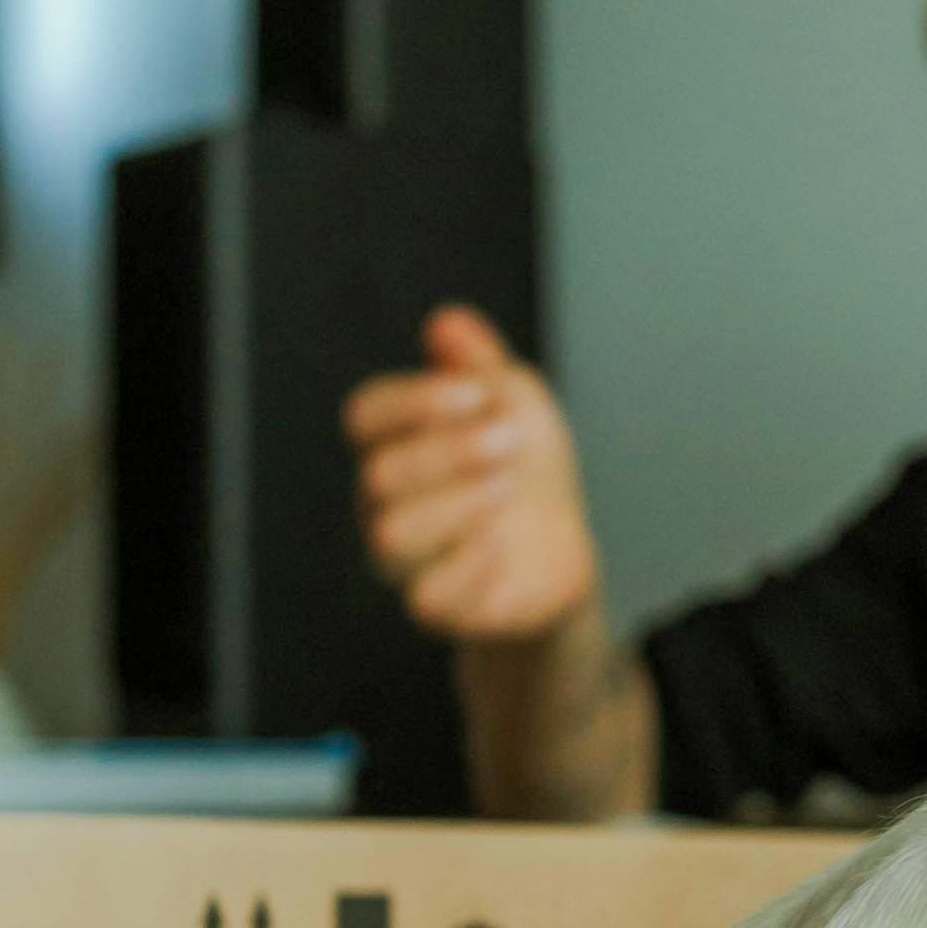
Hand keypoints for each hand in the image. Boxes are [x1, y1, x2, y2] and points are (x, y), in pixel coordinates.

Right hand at [344, 308, 601, 643]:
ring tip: (507, 490)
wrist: (561, 549)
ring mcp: (406, 557)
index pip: (365, 415)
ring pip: (390, 535)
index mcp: (394, 442)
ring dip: (458, 505)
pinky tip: (505, 545)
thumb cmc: (524, 468)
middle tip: (507, 442)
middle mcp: (384, 500)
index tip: (478, 394)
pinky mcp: (437, 606)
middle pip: (378, 475)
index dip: (415, 400)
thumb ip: (479, 362)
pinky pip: (428, 594)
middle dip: (448, 453)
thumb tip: (446, 321)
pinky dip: (474, 563)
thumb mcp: (515, 402)